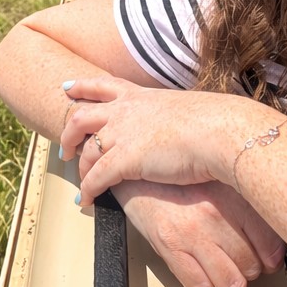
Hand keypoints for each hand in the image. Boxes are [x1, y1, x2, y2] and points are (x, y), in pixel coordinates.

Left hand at [59, 75, 241, 204]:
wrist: (220, 132)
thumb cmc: (216, 123)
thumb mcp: (188, 109)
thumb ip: (175, 116)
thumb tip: (184, 126)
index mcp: (141, 95)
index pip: (103, 85)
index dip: (82, 86)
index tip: (67, 87)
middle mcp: (125, 111)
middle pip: (81, 116)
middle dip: (69, 133)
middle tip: (65, 149)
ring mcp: (122, 134)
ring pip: (87, 150)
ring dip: (80, 168)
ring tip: (80, 182)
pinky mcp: (124, 160)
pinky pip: (96, 178)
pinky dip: (88, 191)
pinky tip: (86, 201)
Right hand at [115, 179, 284, 286]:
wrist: (138, 172)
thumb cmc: (179, 180)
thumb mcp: (220, 184)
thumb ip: (246, 208)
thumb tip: (271, 241)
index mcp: (233, 196)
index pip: (271, 244)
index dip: (271, 259)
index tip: (266, 260)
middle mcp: (215, 214)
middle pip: (252, 266)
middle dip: (248, 270)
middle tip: (239, 262)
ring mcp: (192, 232)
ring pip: (230, 282)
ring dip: (229, 282)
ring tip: (223, 270)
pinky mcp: (168, 245)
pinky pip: (199, 285)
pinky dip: (203, 283)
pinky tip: (199, 267)